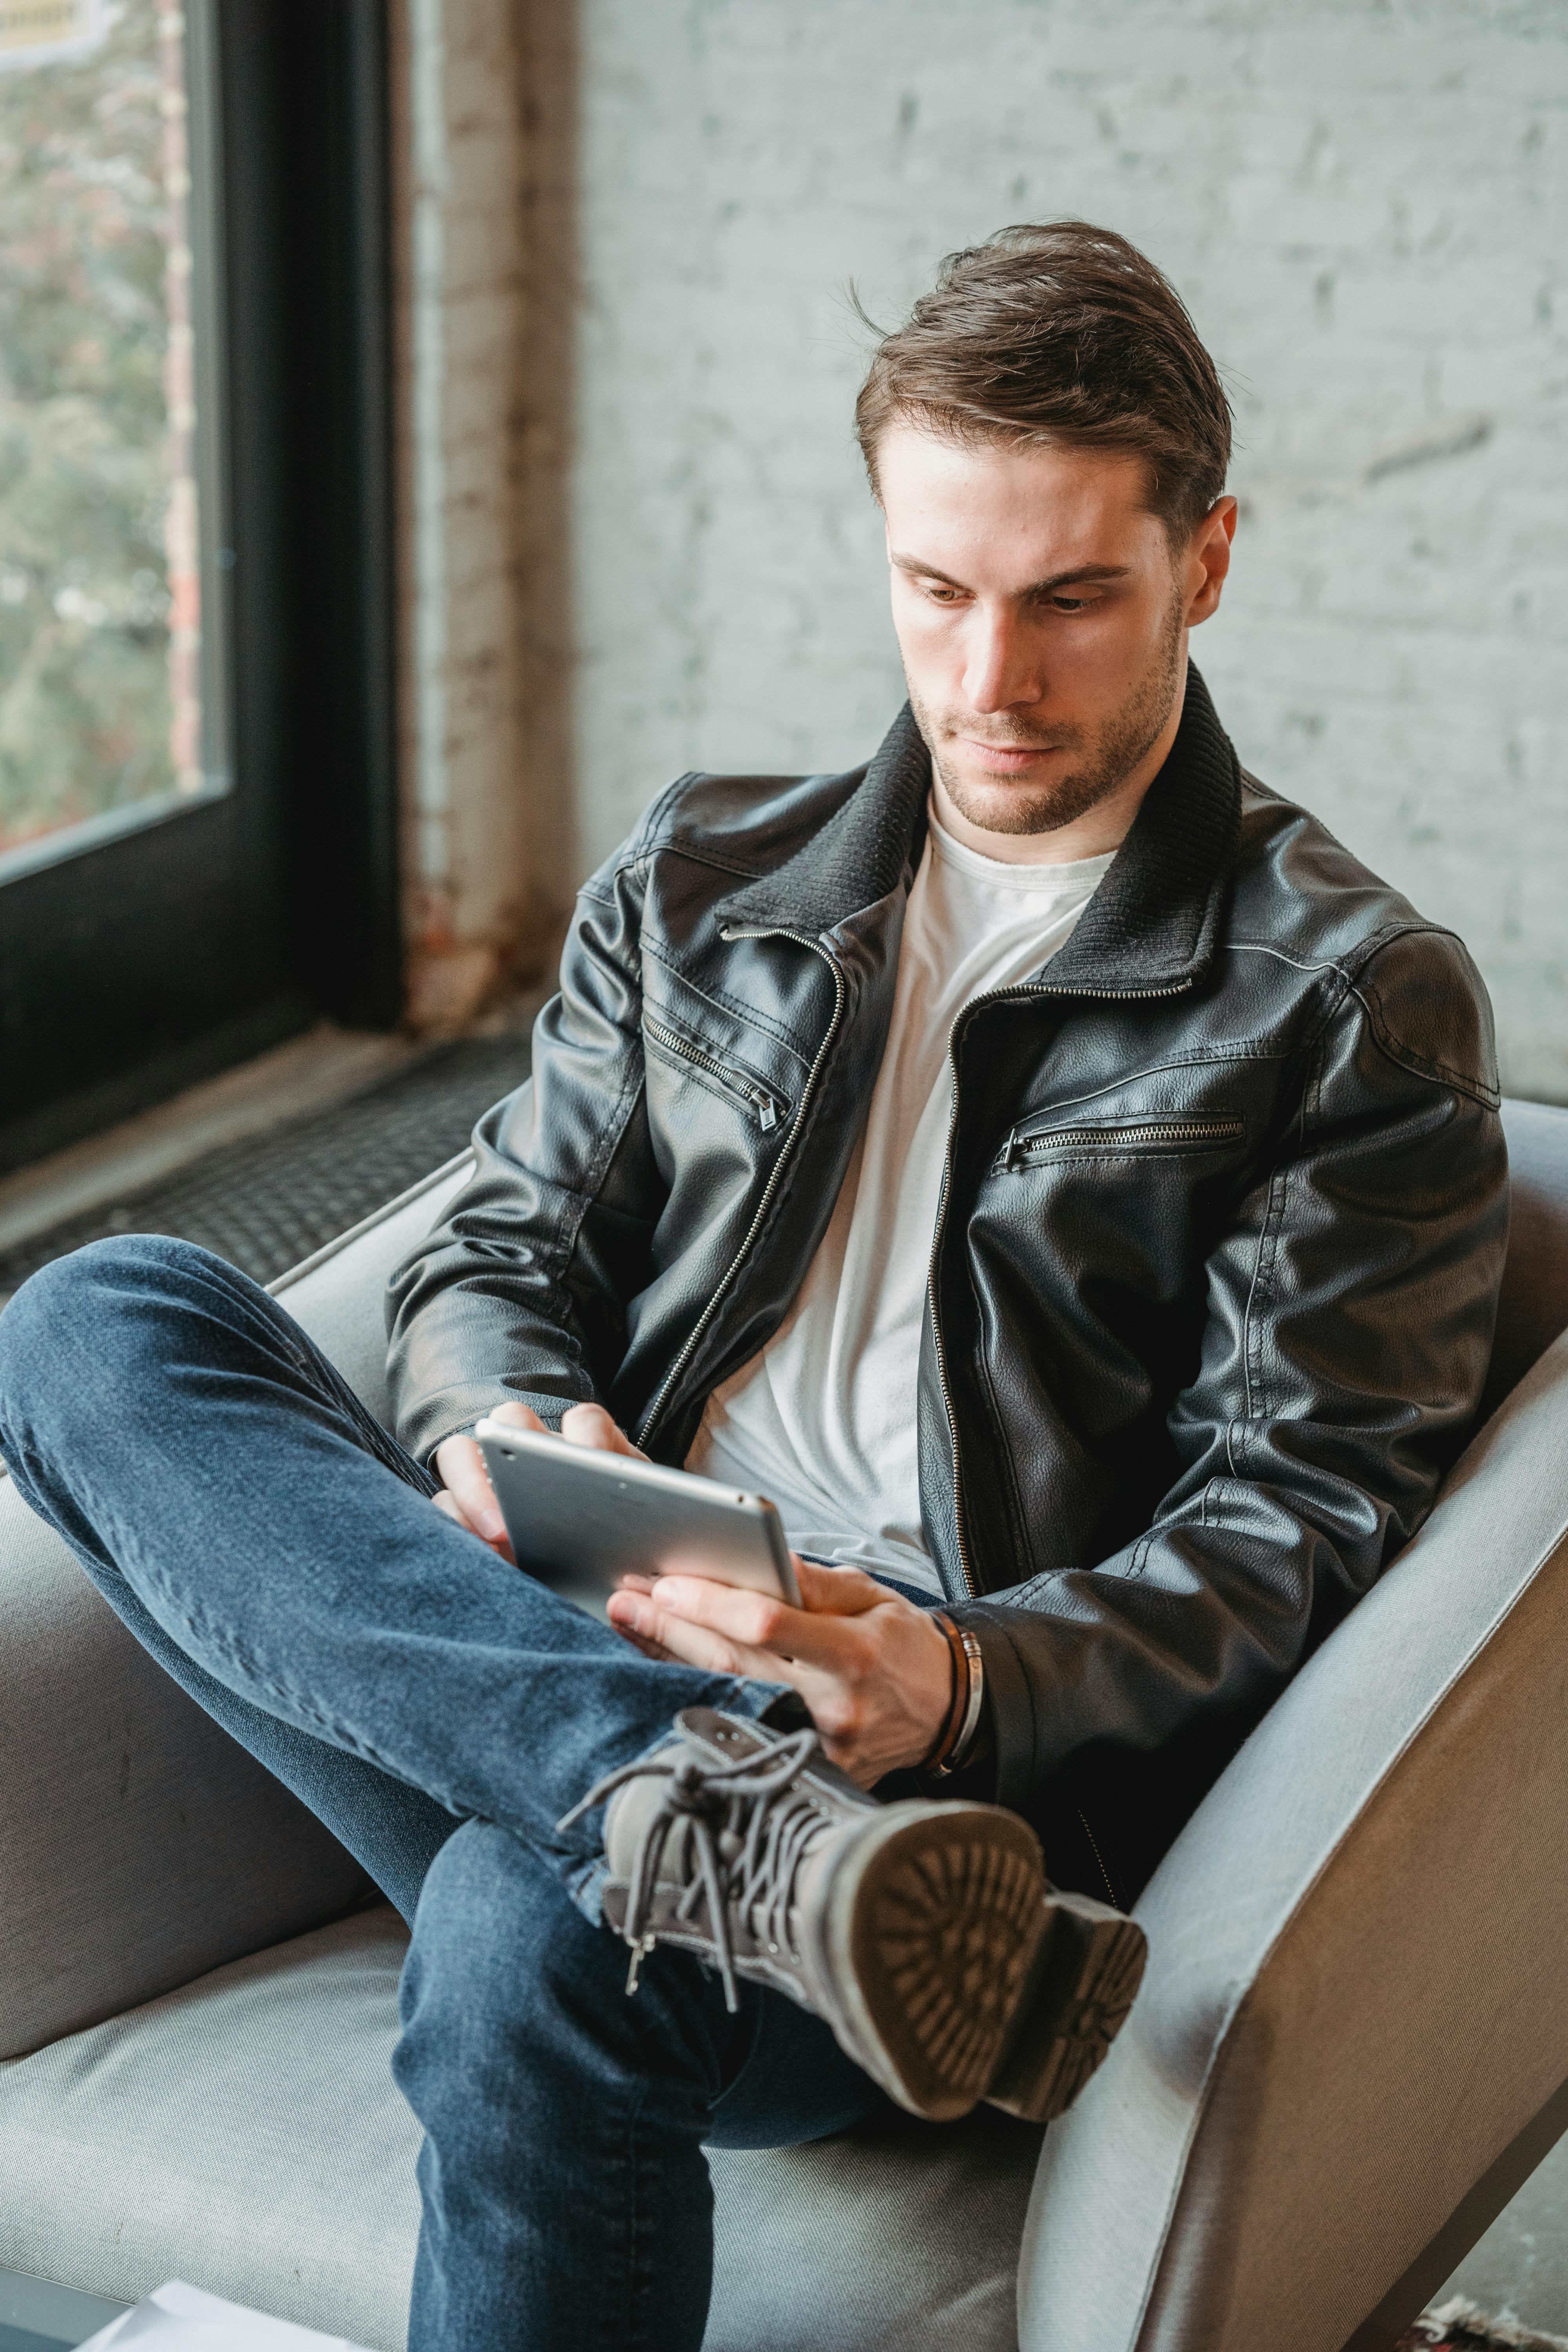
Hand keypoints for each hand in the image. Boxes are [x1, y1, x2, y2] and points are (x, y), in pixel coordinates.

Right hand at [432, 1400, 643, 1557]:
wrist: (599, 1575)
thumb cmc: (623, 1548)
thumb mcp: (641, 1531)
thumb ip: (645, 1522)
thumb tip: (651, 1534)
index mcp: (585, 1447)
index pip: (584, 1421)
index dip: (587, 1438)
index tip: (592, 1464)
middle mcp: (531, 1449)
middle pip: (510, 1421)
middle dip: (514, 1447)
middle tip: (538, 1488)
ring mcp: (490, 1476)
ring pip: (461, 1454)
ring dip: (473, 1488)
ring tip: (498, 1536)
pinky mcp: (461, 1511)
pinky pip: (442, 1504)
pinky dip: (453, 1524)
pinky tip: (479, 1555)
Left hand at [606, 1558, 952, 1788]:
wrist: (947, 1711)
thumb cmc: (901, 1645)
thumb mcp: (872, 1597)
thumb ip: (813, 1583)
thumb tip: (760, 1557)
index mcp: (853, 1653)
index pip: (768, 1626)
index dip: (712, 1604)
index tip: (665, 1583)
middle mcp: (832, 1706)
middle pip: (733, 1664)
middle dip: (670, 1630)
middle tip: (623, 1599)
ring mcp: (817, 1748)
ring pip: (727, 1698)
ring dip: (669, 1660)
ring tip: (627, 1625)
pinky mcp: (807, 1773)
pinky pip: (742, 1728)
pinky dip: (698, 1696)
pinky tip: (661, 1670)